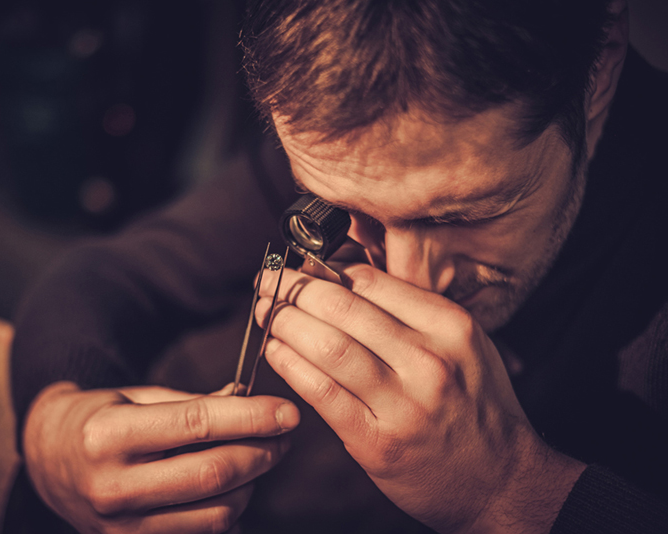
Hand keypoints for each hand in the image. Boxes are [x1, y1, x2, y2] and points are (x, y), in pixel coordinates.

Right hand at [23, 381, 298, 533]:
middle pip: (213, 474)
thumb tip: (252, 402)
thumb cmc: (102, 419)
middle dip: (262, 453)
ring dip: (252, 485)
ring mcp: (121, 526)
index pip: (197, 425)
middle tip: (285, 435)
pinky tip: (234, 488)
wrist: (50, 459)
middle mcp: (112, 485)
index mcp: (109, 435)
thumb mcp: (137, 397)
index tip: (287, 412)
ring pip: (216, 514)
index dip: (251, 417)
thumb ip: (194, 403)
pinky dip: (230, 513)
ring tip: (258, 459)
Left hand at [256, 264, 584, 532]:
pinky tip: (274, 350)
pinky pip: (321, 392)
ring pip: (327, 346)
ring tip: (265, 312)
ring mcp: (403, 403)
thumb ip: (410, 311)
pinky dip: (290, 365)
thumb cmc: (474, 406)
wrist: (500, 480)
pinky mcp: (377, 441)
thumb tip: (340, 277)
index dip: (324, 269)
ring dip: (284, 323)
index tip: (300, 266)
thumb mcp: (461, 344)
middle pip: (343, 308)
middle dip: (294, 288)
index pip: (371, 281)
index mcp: (450, 326)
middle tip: (269, 281)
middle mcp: (429, 360)